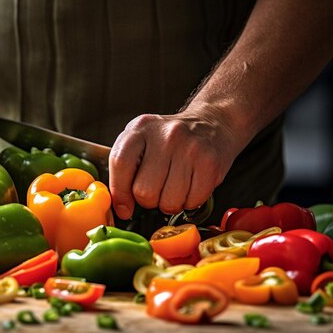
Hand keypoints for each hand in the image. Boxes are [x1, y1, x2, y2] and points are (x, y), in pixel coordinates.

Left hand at [109, 106, 244, 219]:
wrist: (212, 124)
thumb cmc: (172, 139)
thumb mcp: (142, 142)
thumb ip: (126, 168)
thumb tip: (121, 208)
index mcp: (141, 128)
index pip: (120, 163)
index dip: (120, 193)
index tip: (125, 208)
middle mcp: (165, 135)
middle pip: (144, 190)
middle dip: (149, 200)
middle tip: (157, 190)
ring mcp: (189, 148)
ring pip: (169, 201)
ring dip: (170, 204)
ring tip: (175, 188)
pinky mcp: (209, 163)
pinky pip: (192, 201)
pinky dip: (190, 202)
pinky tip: (191, 187)